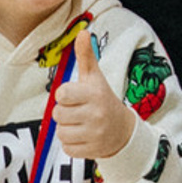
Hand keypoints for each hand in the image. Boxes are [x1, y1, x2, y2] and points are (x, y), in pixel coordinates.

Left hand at [50, 19, 136, 161]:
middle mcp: (95, 114)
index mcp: (94, 94)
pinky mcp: (90, 151)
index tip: (74, 95)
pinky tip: (83, 136)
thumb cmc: (102, 99)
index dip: (64, 95)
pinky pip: (66, 148)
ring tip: (80, 123)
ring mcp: (94, 134)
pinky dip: (71, 143)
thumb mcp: (95, 78)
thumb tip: (82, 31)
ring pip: (61, 132)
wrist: (123, 131)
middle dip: (64, 112)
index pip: (61, 95)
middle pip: (58, 114)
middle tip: (77, 110)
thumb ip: (86, 56)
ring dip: (67, 128)